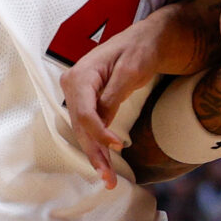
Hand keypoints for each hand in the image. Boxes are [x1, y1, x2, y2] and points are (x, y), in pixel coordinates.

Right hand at [63, 3, 215, 189]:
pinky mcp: (87, 102)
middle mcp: (73, 85)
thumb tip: (102, 121)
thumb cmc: (141, 49)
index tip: (117, 147)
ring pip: (84, 131)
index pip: (85, 113)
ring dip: (95, 155)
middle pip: (81, 126)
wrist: (146, 40)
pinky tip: (105, 164)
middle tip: (109, 179)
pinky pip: (90, 127)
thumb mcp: (132, 69)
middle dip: (95, 153)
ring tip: (108, 180)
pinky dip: (98, 146)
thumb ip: (114, 94)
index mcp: (81, 75)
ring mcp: (78, 95)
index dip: (99, 133)